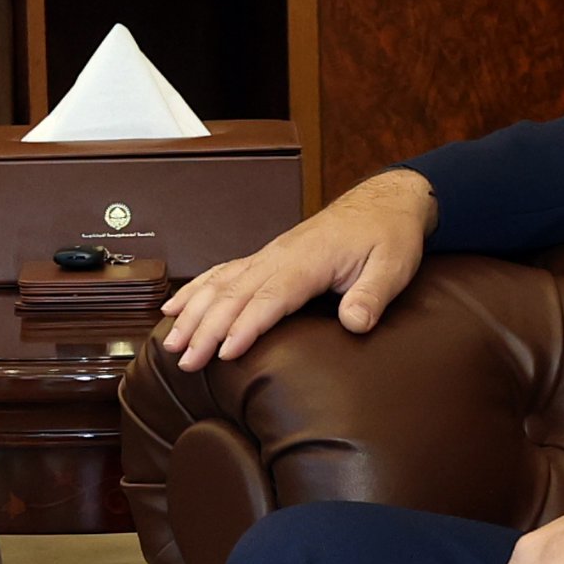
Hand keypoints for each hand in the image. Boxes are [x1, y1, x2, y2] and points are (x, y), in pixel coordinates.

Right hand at [155, 167, 437, 369]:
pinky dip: (196, 291)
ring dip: (193, 313)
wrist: (384, 203)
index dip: (246, 325)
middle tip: (186, 361)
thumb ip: (372, 295)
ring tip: (171, 343)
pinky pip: (223, 273)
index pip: (270, 296)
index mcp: (308, 260)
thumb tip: (354, 323)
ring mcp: (269, 256)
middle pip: (235, 294)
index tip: (224, 352)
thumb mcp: (393, 267)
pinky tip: (175, 308)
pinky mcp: (267, 258)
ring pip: (221, 284)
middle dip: (206, 328)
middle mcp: (280, 256)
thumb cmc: (388, 236)